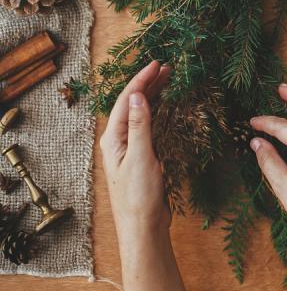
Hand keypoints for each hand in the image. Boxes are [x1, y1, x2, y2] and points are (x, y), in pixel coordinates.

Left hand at [100, 61, 188, 290]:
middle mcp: (119, 141)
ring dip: (154, 96)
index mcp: (114, 139)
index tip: (156, 64)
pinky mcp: (143, 156)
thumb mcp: (140, 157)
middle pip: (132, 105)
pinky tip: (168, 107)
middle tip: (166, 67)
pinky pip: (150, 126)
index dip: (140, 80)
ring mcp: (131, 148)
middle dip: (148, 84)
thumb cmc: (138, 196)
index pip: (125, 101)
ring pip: (142, 114)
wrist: (143, 226)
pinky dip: (159, 112)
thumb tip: (136, 96)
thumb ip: (139, 126)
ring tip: (168, 80)